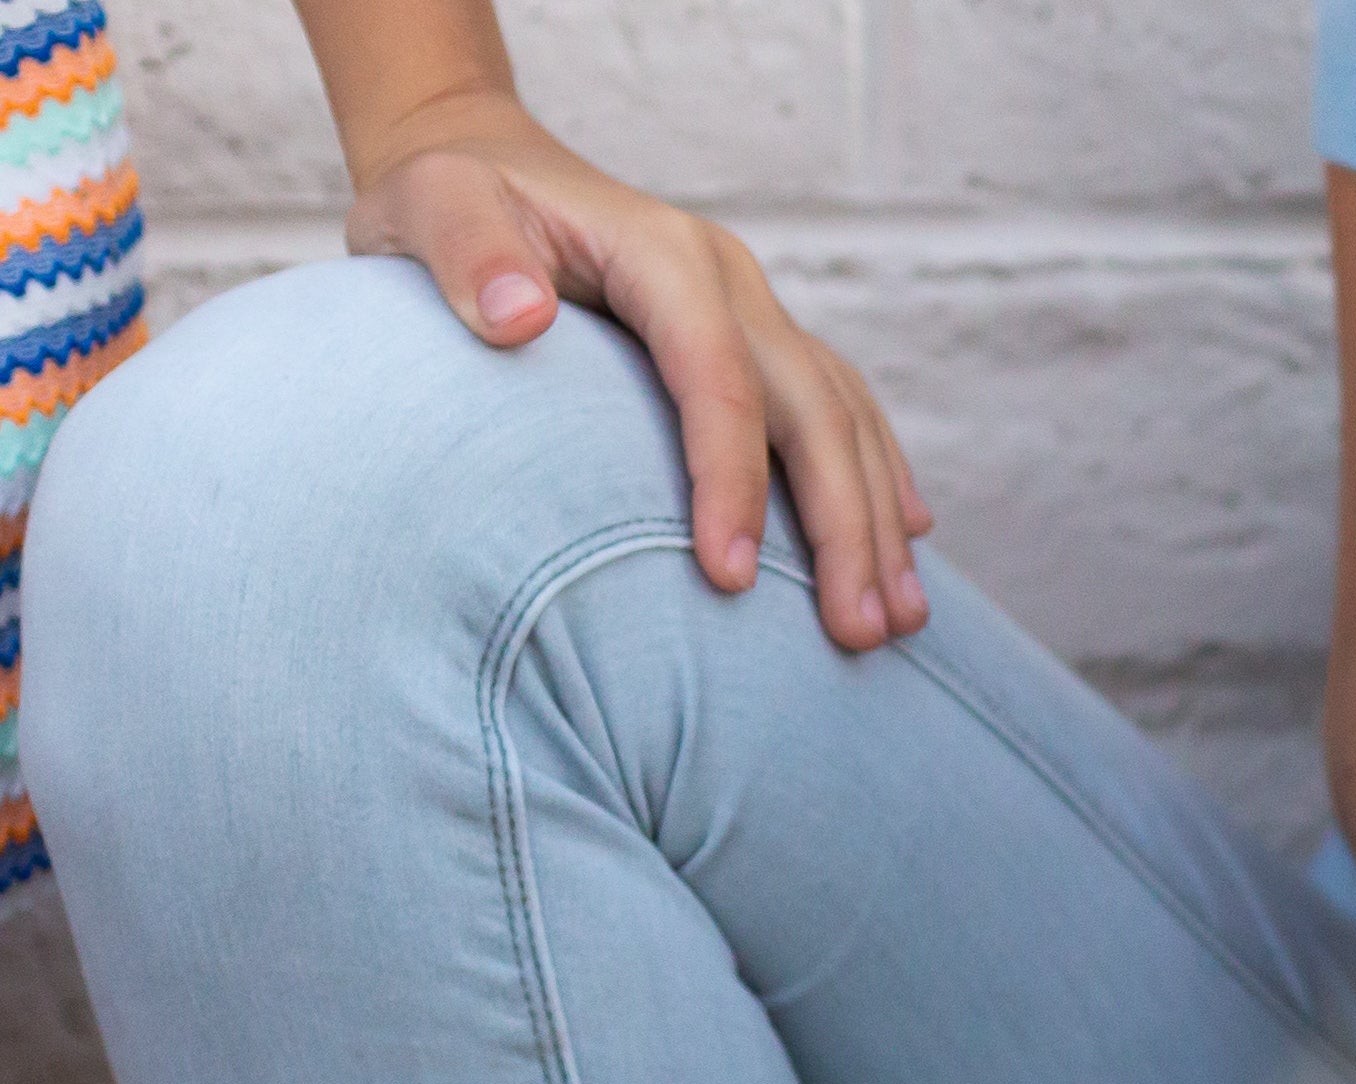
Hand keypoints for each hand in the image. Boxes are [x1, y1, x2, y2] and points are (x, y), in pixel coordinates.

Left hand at [343, 91, 928, 649]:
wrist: (477, 156)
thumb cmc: (445, 198)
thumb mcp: (429, 204)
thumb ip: (467, 254)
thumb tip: (522, 319)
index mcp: (664, 256)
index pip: (719, 380)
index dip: (733, 481)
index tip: (732, 579)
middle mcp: (731, 280)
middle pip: (814, 413)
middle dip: (845, 527)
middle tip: (862, 634)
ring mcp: (756, 308)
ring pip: (845, 419)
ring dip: (878, 522)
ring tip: (901, 621)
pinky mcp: (759, 336)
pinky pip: (841, 409)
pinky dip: (880, 476)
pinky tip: (905, 540)